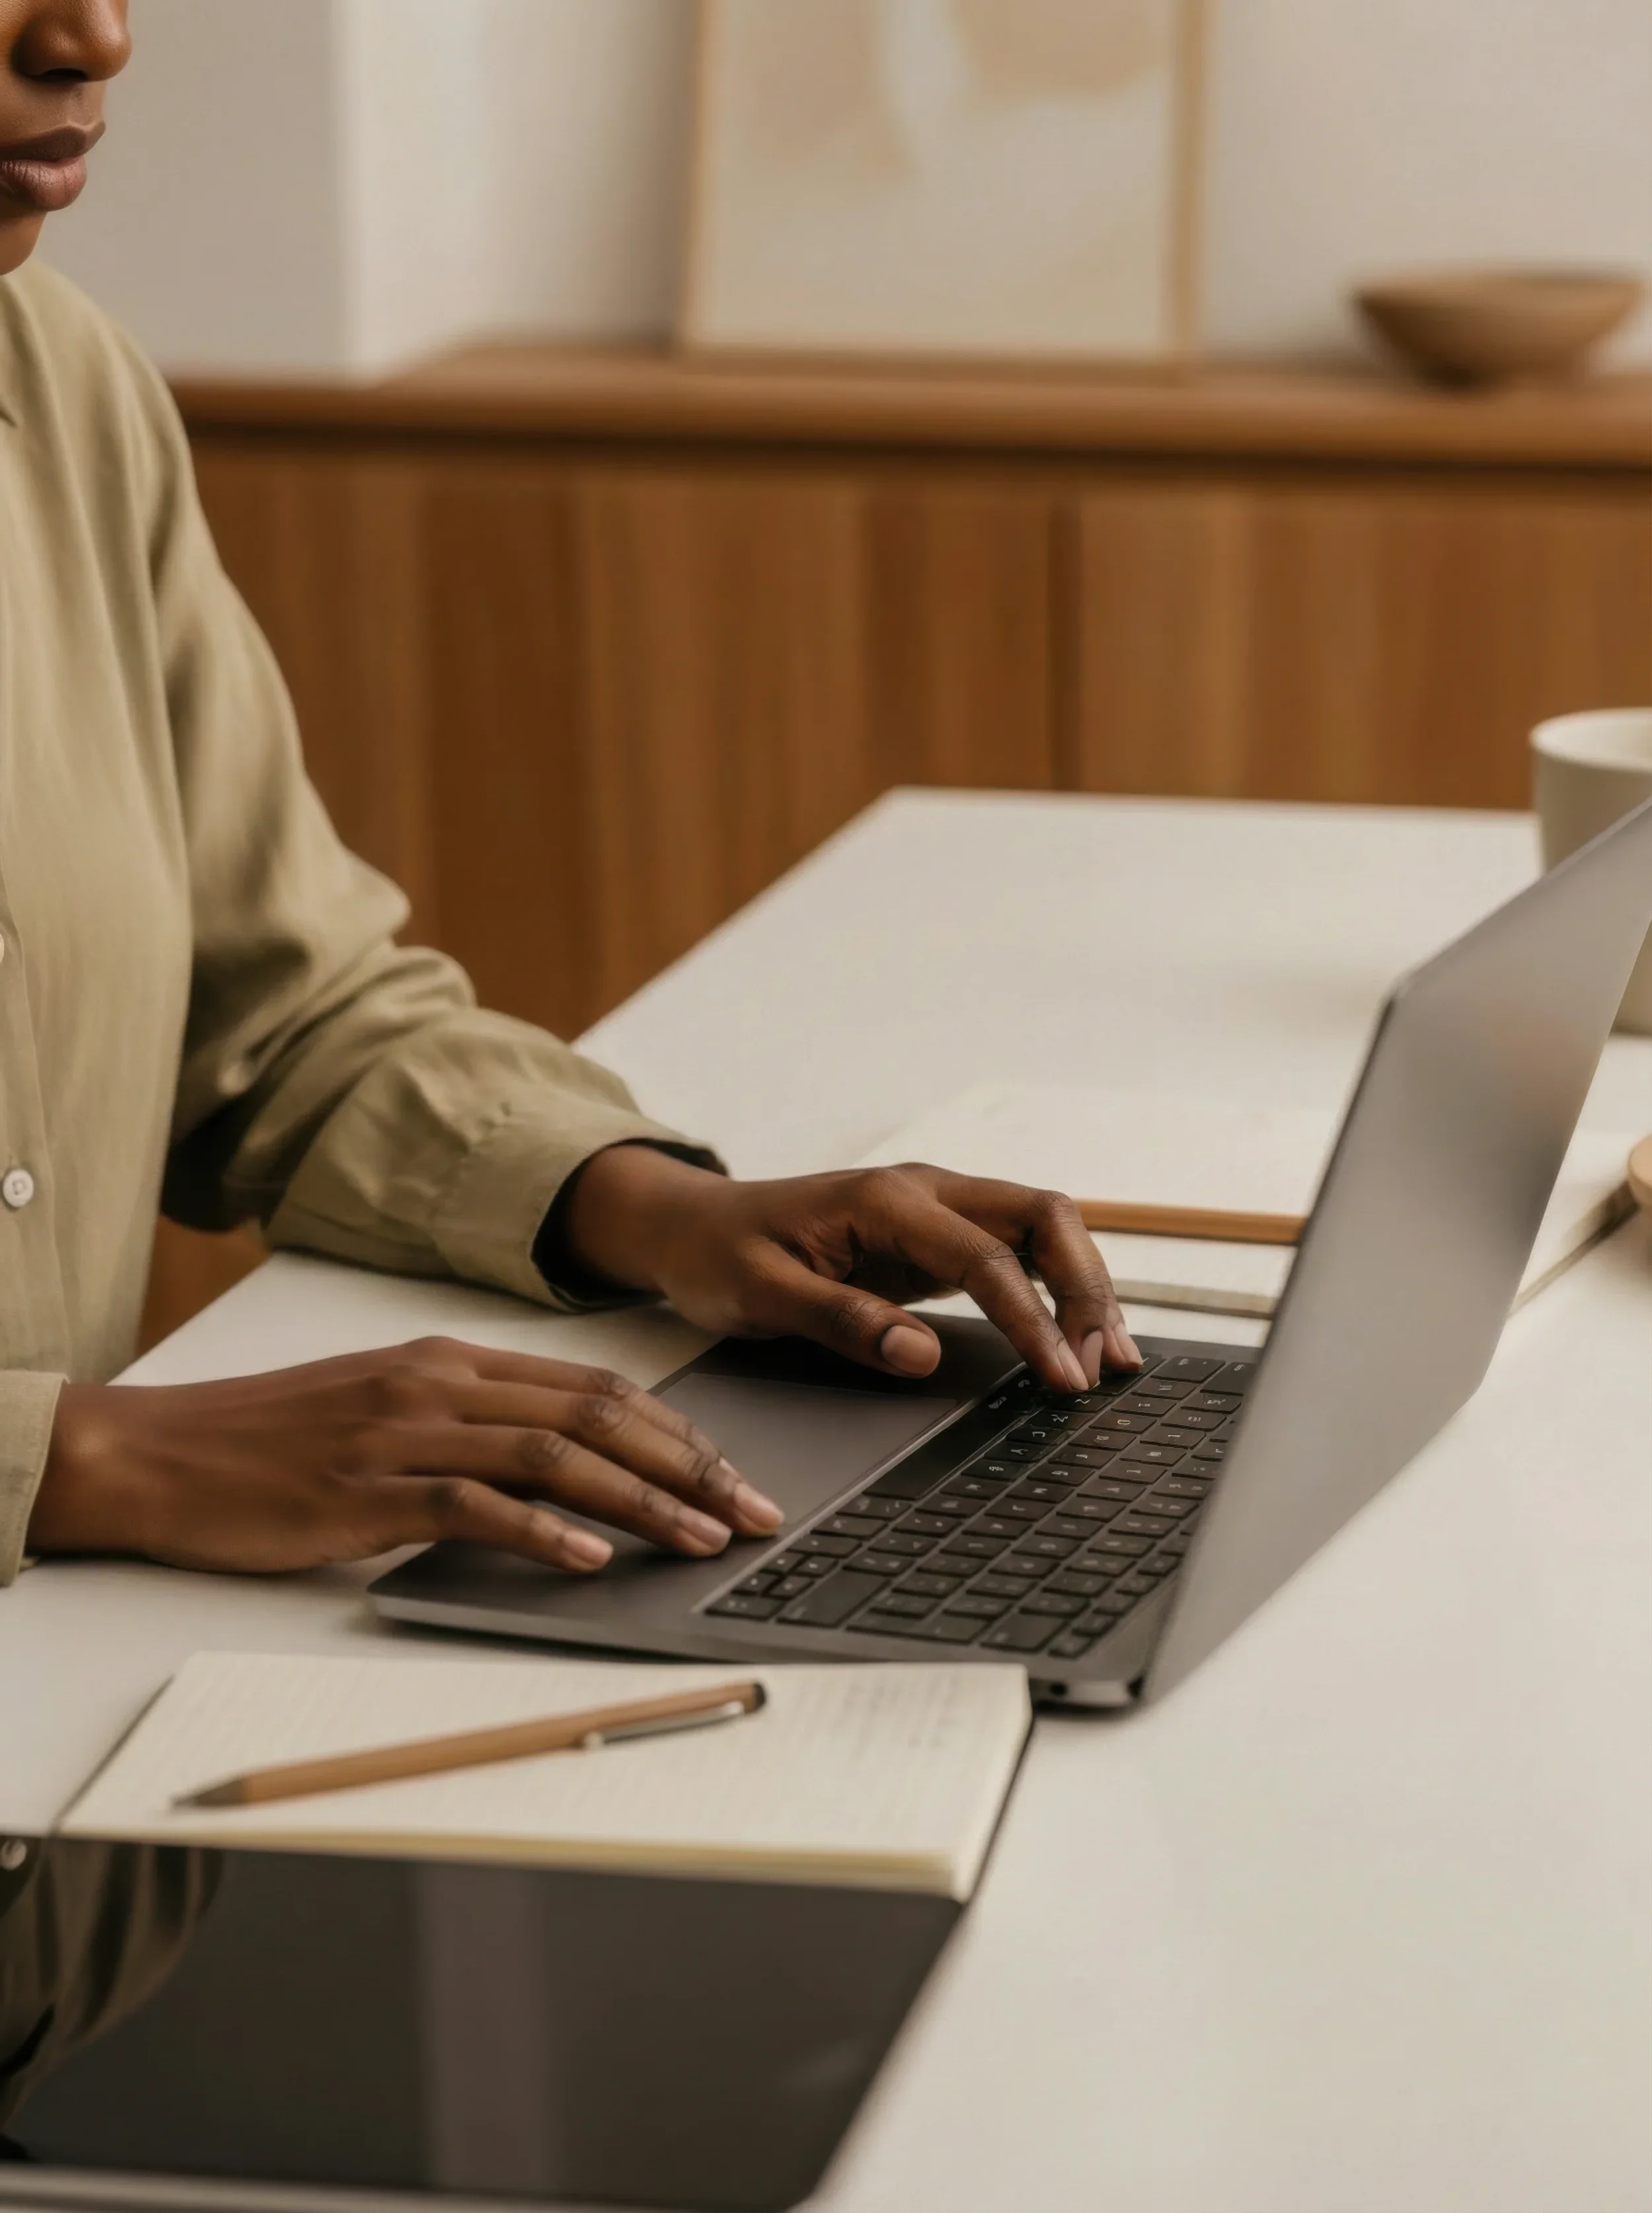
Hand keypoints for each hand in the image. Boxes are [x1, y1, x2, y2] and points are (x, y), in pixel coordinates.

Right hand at [27, 1339, 783, 1575]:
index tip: (736, 1472)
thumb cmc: (271, 1440)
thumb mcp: (384, 1406)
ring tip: (704, 1538)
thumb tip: (560, 1463)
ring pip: (555, 1458)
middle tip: (753, 1511)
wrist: (158, 1451)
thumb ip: (469, 1422)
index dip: (678, 1430)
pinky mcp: (367, 1491)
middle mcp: (442, 1384)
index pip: (596, 1386)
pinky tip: (592, 1558)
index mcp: (452, 1360)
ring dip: (643, 1501)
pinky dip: (543, 1532)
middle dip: (690, 1464)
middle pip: (598, 1416)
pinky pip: (475, 1506)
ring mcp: (406, 1434)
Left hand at [562, 1150, 1141, 1391]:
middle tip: (1105, 1365)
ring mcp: (937, 1211)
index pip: (987, 1257)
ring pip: (1043, 1229)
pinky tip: (1072, 1336)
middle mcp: (925, 1192)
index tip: (1060, 1376)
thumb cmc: (719, 1253)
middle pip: (1044, 1218)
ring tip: (1111, 1358)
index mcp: (885, 1200)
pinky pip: (1018, 1252)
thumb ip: (840, 1319)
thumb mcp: (759, 1293)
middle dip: (1086, 1288)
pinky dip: (1055, 1289)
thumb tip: (920, 1354)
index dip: (1033, 1318)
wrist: (693, 1225)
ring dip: (1083, 1286)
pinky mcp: (938, 1239)